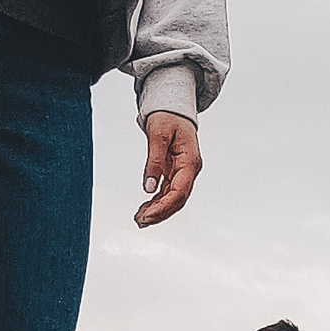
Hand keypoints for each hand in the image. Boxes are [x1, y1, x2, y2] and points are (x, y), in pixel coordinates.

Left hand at [135, 110, 200, 226]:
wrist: (172, 108)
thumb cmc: (168, 117)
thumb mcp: (158, 135)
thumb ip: (154, 161)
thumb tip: (149, 187)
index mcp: (190, 162)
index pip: (179, 192)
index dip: (164, 207)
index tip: (148, 216)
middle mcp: (189, 170)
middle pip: (177, 200)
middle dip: (160, 213)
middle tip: (140, 222)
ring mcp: (183, 173)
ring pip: (172, 199)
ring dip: (157, 211)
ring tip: (139, 219)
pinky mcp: (174, 173)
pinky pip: (167, 193)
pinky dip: (156, 203)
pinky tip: (144, 209)